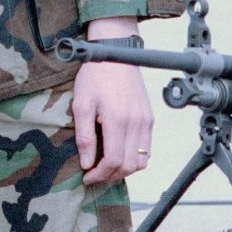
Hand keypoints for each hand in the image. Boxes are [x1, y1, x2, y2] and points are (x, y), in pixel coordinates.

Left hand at [72, 45, 153, 185]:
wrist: (116, 54)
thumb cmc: (95, 77)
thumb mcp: (82, 104)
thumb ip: (85, 136)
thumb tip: (87, 162)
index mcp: (118, 120)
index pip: (114, 160)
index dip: (100, 174)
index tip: (87, 176)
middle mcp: (137, 123)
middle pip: (129, 165)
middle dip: (111, 175)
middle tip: (95, 175)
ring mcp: (146, 121)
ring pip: (142, 161)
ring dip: (125, 170)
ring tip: (107, 167)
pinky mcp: (150, 118)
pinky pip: (147, 148)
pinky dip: (134, 158)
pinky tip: (119, 154)